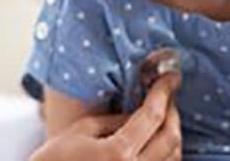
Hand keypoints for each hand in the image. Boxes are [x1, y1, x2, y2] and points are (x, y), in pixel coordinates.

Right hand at [29, 74, 181, 160]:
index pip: (152, 116)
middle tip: (167, 95)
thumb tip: (140, 112)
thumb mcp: (82, 130)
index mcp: (118, 153)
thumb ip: (116, 119)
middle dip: (173, 112)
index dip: (163, 92)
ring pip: (174, 158)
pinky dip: (167, 154)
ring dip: (172, 134)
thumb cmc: (55, 160)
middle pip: (170, 138)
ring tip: (163, 116)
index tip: (170, 77)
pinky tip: (157, 141)